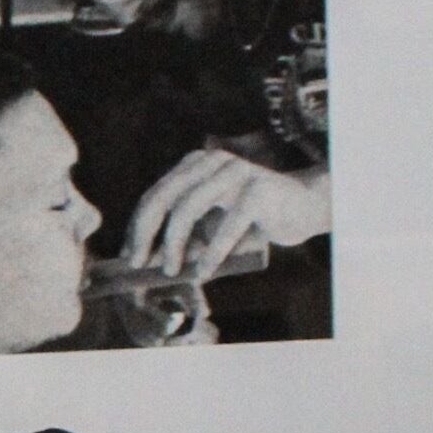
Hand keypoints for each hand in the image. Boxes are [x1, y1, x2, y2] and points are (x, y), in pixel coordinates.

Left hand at [126, 150, 330, 280]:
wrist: (304, 208)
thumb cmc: (251, 219)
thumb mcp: (210, 223)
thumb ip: (183, 233)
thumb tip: (144, 260)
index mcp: (196, 165)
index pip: (156, 194)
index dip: (138, 226)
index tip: (128, 255)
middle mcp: (212, 161)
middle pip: (164, 197)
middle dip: (146, 233)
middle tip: (138, 263)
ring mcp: (236, 171)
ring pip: (189, 208)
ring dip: (174, 244)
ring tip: (171, 271)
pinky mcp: (258, 188)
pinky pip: (226, 224)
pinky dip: (212, 252)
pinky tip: (204, 271)